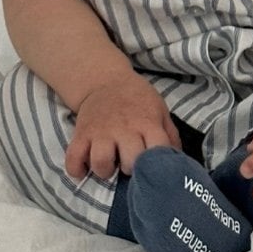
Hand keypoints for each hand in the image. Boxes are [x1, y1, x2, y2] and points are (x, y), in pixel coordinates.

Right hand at [65, 70, 179, 180]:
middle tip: (129, 165)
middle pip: (130, 161)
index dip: (159, 166)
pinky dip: (77, 169)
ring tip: (109, 165)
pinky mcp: (81, 134)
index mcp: (147, 123)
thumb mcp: (160, 111)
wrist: (106, 80)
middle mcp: (124, 128)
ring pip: (101, 163)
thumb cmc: (137, 101)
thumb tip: (179, 164)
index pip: (158, 151)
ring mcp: (101, 132)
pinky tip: (85, 168)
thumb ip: (170, 136)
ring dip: (105, 170)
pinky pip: (73, 159)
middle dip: (132, 169)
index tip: (154, 168)